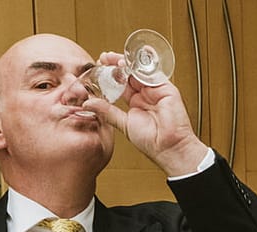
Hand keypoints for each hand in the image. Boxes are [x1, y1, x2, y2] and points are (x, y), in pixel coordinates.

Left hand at [87, 59, 207, 177]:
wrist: (168, 149)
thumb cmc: (151, 142)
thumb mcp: (123, 124)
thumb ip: (107, 111)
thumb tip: (88, 104)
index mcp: (136, 102)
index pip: (122, 83)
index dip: (111, 75)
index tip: (99, 67)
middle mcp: (147, 94)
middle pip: (130, 74)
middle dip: (116, 64)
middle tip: (103, 57)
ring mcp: (157, 90)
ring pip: (140, 71)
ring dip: (126, 63)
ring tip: (113, 58)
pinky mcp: (167, 89)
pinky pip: (154, 73)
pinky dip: (143, 65)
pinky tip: (131, 62)